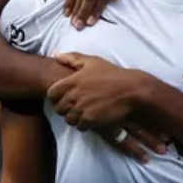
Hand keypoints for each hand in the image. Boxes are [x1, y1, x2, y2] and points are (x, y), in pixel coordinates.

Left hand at [48, 53, 166, 158]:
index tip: (64, 97)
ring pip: (69, 119)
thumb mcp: (92, 61)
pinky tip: (91, 118)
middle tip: (76, 106)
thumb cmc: (112, 74)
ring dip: (74, 118)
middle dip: (66, 109)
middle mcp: (73, 96)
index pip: (51, 94)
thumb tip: (55, 56)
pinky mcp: (90, 119)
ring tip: (83, 113)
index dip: (56, 97)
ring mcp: (81, 108)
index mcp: (71, 81)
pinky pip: (80, 126)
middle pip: (59, 109)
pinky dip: (84, 124)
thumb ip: (72, 58)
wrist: (130, 89)